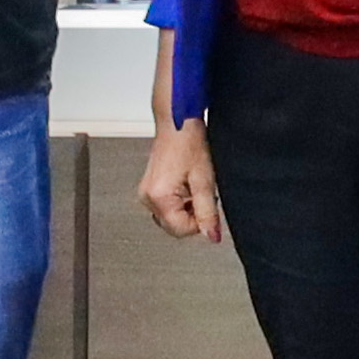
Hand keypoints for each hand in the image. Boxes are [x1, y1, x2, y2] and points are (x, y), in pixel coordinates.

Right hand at [138, 117, 224, 242]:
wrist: (178, 122)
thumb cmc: (189, 142)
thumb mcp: (205, 180)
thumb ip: (208, 212)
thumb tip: (212, 236)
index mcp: (158, 197)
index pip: (181, 230)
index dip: (200, 221)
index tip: (207, 202)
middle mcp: (147, 197)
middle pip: (174, 226)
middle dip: (192, 214)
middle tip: (199, 189)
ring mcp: (145, 192)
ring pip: (171, 216)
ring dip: (186, 206)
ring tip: (191, 182)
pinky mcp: (149, 187)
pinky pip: (166, 206)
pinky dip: (179, 199)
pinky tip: (184, 181)